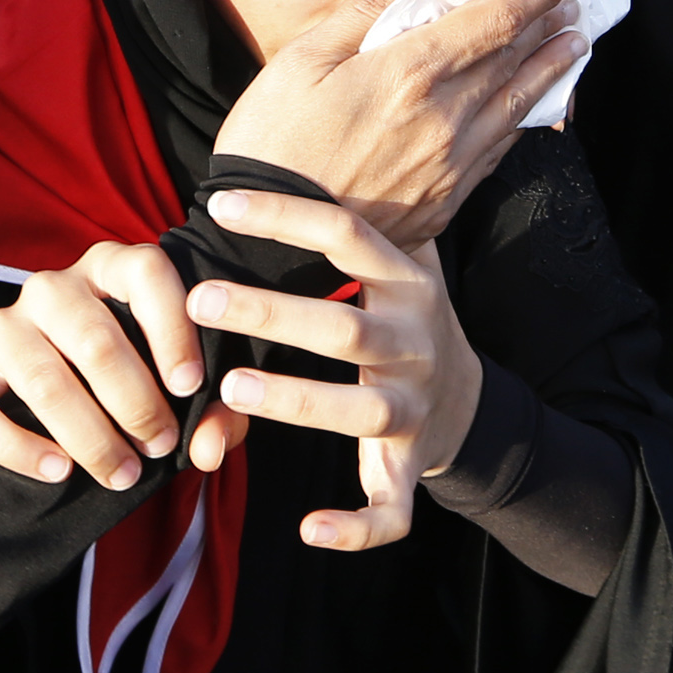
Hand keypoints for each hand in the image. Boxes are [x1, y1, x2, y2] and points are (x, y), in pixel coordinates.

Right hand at [0, 242, 207, 488]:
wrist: (56, 409)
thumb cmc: (137, 385)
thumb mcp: (183, 392)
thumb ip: (215, 412)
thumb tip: (210, 446)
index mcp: (110, 268)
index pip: (144, 272)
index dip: (171, 328)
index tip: (190, 387)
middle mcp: (51, 287)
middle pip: (95, 339)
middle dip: (135, 402)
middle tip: (159, 447)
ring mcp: (0, 325)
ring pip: (44, 379)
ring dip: (90, 436)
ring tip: (123, 474)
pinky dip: (18, 448)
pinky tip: (58, 472)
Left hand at [186, 187, 483, 552]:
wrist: (472, 404)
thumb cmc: (407, 320)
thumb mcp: (402, 262)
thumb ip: (359, 219)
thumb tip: (298, 142)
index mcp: (407, 285)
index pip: (347, 235)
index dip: (285, 218)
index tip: (220, 202)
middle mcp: (415, 343)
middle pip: (344, 330)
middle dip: (271, 316)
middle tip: (201, 302)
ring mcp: (413, 409)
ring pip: (359, 413)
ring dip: (295, 403)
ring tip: (228, 391)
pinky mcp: (409, 468)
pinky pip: (389, 508)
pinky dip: (355, 527)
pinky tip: (309, 529)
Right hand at [212, 0, 587, 248]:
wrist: (269, 243)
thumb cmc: (274, 143)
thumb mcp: (301, 60)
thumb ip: (364, 8)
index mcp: (411, 72)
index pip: (495, 20)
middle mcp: (445, 116)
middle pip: (515, 60)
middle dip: (550, 24)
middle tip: (575, 1)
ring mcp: (450, 164)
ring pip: (517, 106)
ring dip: (551, 70)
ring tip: (575, 45)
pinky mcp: (445, 201)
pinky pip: (499, 152)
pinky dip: (524, 121)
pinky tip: (532, 109)